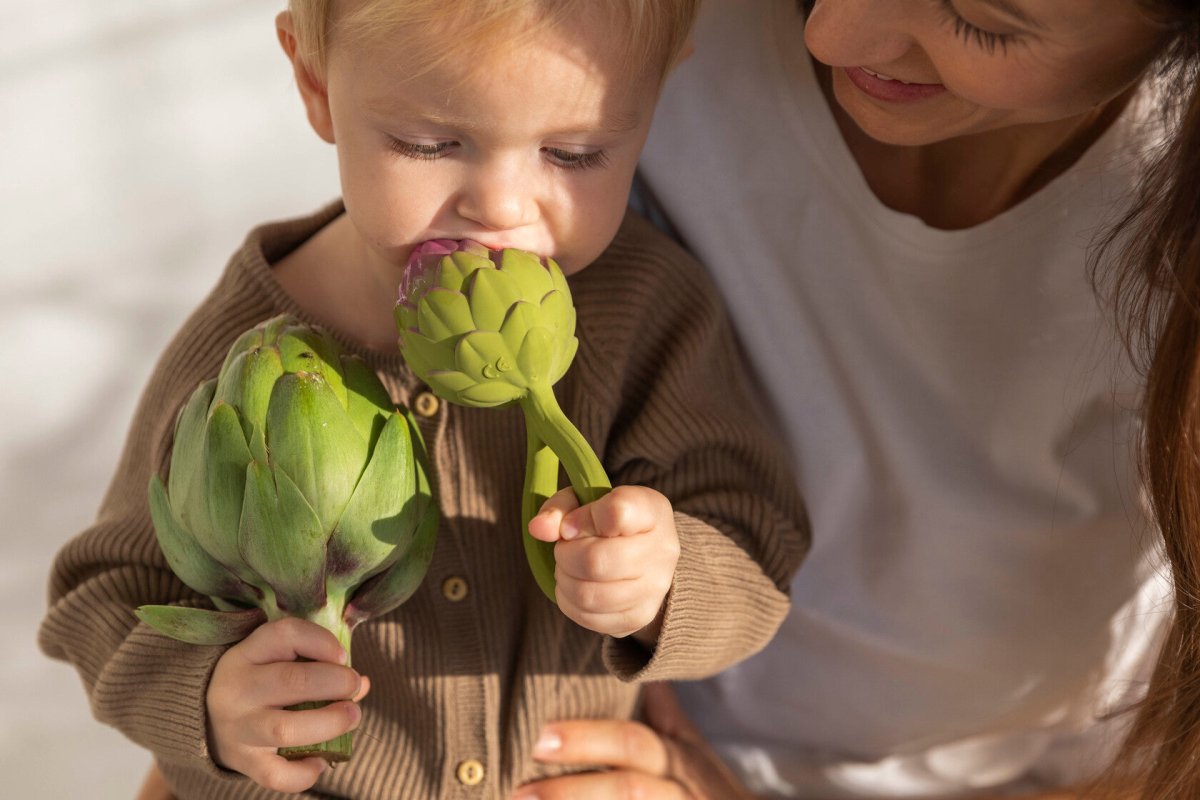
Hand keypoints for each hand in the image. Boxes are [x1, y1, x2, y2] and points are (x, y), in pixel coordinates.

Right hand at [206, 617, 369, 792]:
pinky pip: (277, 775)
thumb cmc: (257, 681)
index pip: (285, 635)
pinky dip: (306, 772)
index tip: (342, 654)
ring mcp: (239, 729)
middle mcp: (238, 690)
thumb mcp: (275, 659)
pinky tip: (321, 760)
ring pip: (284, 730)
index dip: (321, 641)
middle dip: (335, 682)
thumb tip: (362, 684)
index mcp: (246, 654)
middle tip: (354, 684)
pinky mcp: (245, 763)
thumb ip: (317, 664)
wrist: (204, 718)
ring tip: (352, 716)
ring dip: (329, 723)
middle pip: (290, 681)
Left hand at [514, 682, 753, 798]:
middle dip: (571, 789)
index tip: (538, 737)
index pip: (630, 742)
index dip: (585, 739)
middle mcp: (674, 791)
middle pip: (626, 789)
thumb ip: (661, 710)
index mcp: (673, 758)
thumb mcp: (690, 745)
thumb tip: (634, 661)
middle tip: (519, 790)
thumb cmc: (706, 785)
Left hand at [528, 485, 679, 643]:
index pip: (617, 512)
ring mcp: (654, 588)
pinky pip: (589, 617)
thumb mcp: (585, 501)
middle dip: (566, 554)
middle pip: (596, 560)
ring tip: (568, 568)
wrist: (643, 558)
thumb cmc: (607, 522)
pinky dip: (570, 602)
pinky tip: (575, 586)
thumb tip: (539, 528)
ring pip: (589, 594)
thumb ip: (560, 508)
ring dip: (565, 580)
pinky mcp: (639, 617)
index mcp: (651, 510)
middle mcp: (662, 550)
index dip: (582, 518)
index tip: (571, 524)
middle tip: (565, 548)